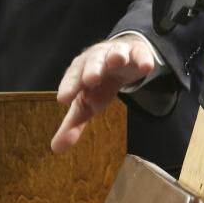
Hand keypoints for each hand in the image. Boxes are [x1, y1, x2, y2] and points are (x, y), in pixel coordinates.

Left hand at [51, 34, 155, 153]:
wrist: (121, 59)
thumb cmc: (99, 85)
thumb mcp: (86, 105)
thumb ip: (73, 125)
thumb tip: (57, 149)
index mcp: (79, 72)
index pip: (72, 78)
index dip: (68, 87)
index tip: (63, 99)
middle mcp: (96, 60)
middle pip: (92, 62)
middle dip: (92, 69)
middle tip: (91, 79)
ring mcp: (116, 54)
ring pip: (115, 54)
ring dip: (116, 57)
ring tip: (117, 60)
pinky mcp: (136, 53)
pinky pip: (140, 55)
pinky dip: (143, 59)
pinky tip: (146, 67)